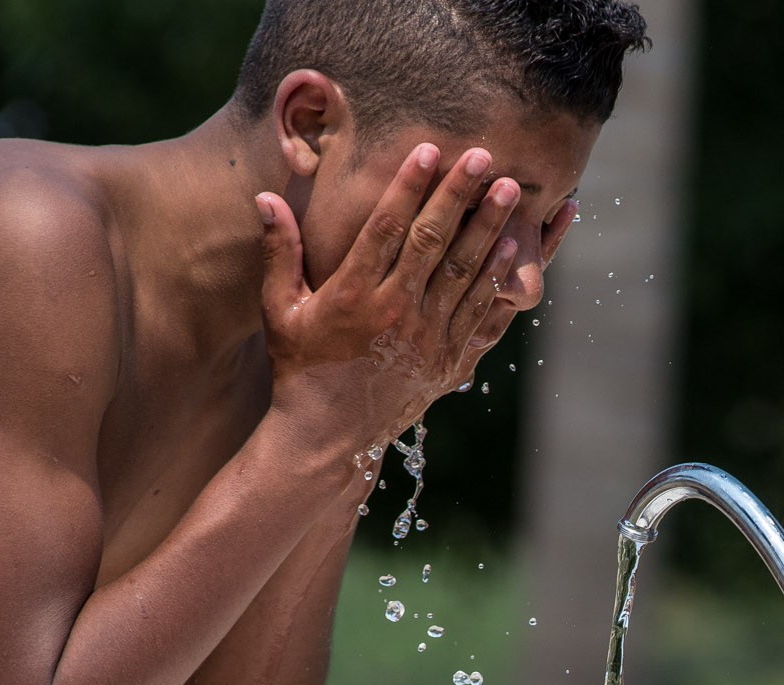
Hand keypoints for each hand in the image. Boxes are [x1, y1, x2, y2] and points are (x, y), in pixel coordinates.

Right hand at [256, 144, 521, 448]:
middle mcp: (394, 314)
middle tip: (486, 155)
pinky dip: (501, 278)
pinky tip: (518, 248)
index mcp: (352, 297)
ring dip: (491, 229)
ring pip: (465, 273)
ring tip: (514, 191)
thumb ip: (279, 253)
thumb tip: (265, 198)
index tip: (429, 149)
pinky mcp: (449, 359)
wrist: (330, 436)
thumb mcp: (280, 311)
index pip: (385, 229)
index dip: (409, 187)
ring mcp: (427, 338)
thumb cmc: (300, 367)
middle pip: (434, 243)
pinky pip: (482, 312)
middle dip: (460, 196)